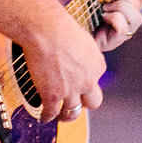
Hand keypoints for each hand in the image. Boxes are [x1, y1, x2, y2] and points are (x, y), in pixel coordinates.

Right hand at [19, 6, 107, 124]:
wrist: (45, 28)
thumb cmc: (60, 26)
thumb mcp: (83, 38)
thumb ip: (83, 53)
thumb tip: (77, 55)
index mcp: (98, 65)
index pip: (96, 79)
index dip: (85, 80)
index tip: (77, 80)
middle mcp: (88, 80)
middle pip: (93, 102)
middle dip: (84, 103)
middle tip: (75, 101)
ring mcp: (71, 90)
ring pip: (72, 113)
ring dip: (66, 116)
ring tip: (60, 115)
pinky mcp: (52, 95)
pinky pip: (51, 113)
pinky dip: (47, 116)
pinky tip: (44, 116)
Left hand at [59, 0, 141, 52]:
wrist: (58, 22)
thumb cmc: (73, 3)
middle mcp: (128, 13)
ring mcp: (124, 28)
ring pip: (136, 14)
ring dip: (116, 4)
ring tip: (99, 4)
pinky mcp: (115, 40)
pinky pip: (124, 27)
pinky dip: (113, 18)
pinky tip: (101, 17)